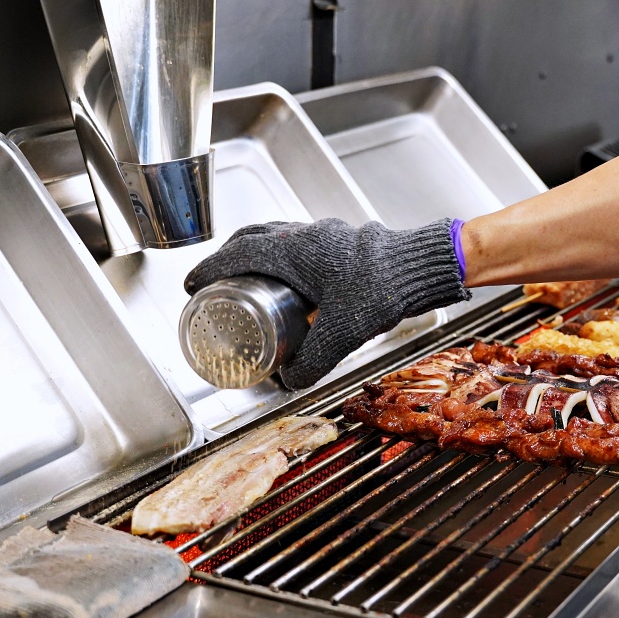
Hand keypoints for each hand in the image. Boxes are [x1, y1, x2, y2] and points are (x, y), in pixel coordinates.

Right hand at [185, 218, 469, 388]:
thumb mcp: (340, 335)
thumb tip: (290, 382)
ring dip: (261, 253)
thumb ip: (310, 363)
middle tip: (219, 278)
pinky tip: (297, 282)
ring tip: (253, 279)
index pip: (240, 252)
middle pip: (255, 236)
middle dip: (230, 256)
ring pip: (280, 235)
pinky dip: (288, 257)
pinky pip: (304, 243)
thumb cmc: (382, 291)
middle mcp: (307, 236)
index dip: (212, 268)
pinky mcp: (346, 242)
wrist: (422, 269)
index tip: (196, 282)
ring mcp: (327, 235)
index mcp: (295, 251)